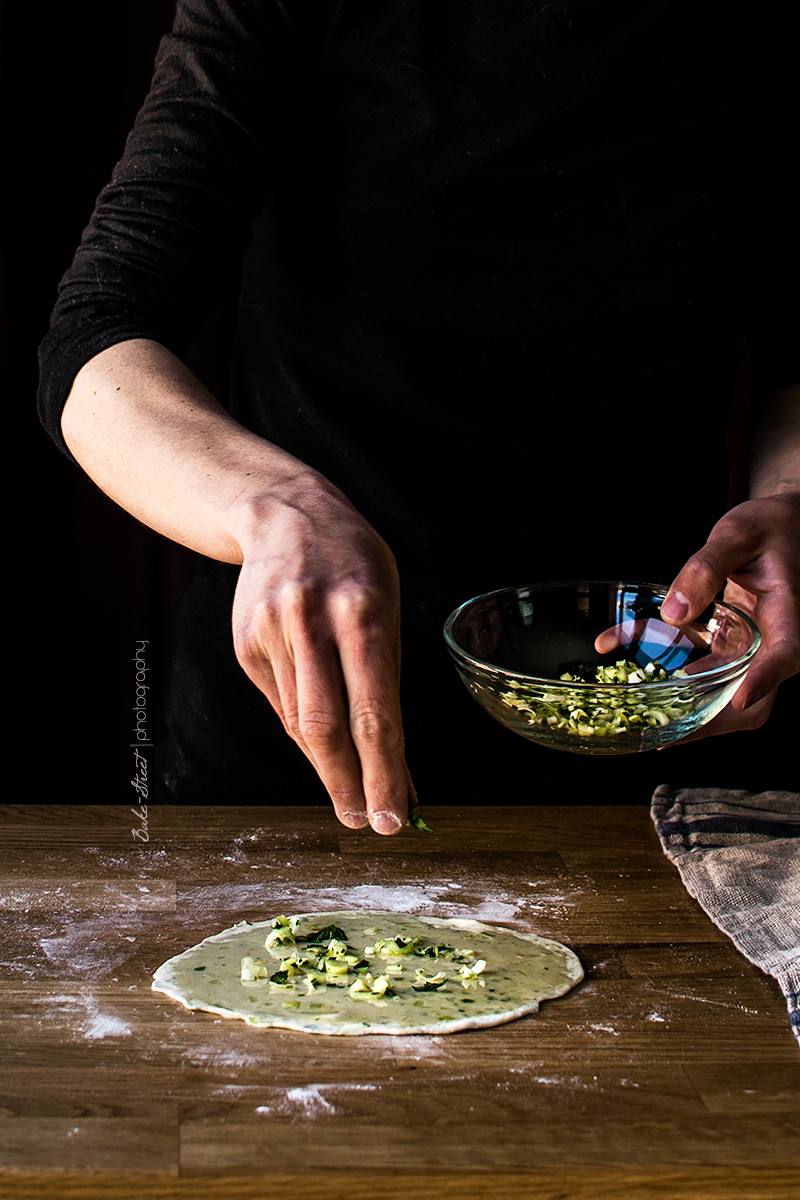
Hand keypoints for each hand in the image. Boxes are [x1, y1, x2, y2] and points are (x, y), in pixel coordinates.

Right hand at [231, 478, 412, 832]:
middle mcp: (311, 623)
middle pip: (327, 727)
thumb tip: (394, 758)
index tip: (395, 815)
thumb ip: (386, 676)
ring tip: (354, 793)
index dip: (385, 772)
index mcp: (360, 612)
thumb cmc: (353, 563)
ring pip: (300, 723)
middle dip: (350, 784)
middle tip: (369, 822)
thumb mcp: (388, 604)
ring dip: (330, 764)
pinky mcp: (246, 645)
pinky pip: (281, 704)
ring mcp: (271, 634)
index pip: (374, 711)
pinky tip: (323, 740)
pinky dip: (305, 730)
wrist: (284, 514)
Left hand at [657, 493, 799, 738]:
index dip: (764, 680)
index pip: (786, 653)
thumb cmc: (768, 526)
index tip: (738, 700)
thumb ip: (706, 567)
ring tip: (653, 723)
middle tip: (671, 733)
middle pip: (756, 694)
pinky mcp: (731, 644)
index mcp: (787, 611)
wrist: (780, 527)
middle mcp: (773, 638)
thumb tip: (675, 610)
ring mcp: (752, 646)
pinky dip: (676, 676)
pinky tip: (635, 667)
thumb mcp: (737, 534)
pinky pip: (708, 671)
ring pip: (729, 692)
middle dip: (716, 718)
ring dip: (693, 710)